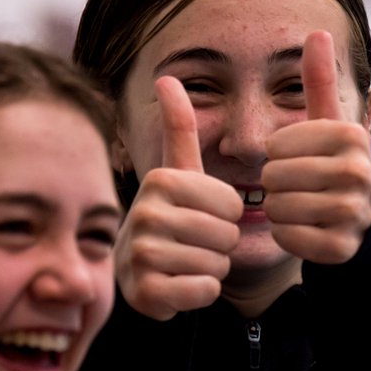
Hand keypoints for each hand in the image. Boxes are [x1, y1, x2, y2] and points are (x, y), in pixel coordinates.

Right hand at [115, 76, 242, 320]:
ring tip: (184, 260)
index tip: (200, 215)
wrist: (137, 270)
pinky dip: (201, 292)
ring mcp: (142, 255)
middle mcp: (146, 214)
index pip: (232, 205)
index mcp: (161, 180)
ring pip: (216, 264)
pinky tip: (179, 284)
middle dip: (220, 244)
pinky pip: (204, 291)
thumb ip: (178, 126)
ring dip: (210, 267)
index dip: (226, 215)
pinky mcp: (146, 293)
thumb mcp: (178, 171)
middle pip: (226, 236)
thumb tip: (166, 76)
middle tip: (193, 242)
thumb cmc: (171, 216)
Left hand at [262, 30, 370, 264]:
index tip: (300, 158)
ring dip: (279, 209)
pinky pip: (287, 238)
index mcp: (350, 135)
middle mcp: (358, 172)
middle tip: (298, 186)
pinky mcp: (341, 247)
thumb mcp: (328, 122)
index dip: (277, 154)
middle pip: (273, 176)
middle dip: (276, 183)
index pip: (275, 144)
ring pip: (278, 207)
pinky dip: (288, 235)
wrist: (363, 220)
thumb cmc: (333, 162)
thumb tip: (317, 30)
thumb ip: (319, 80)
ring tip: (301, 205)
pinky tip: (306, 228)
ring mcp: (353, 213)